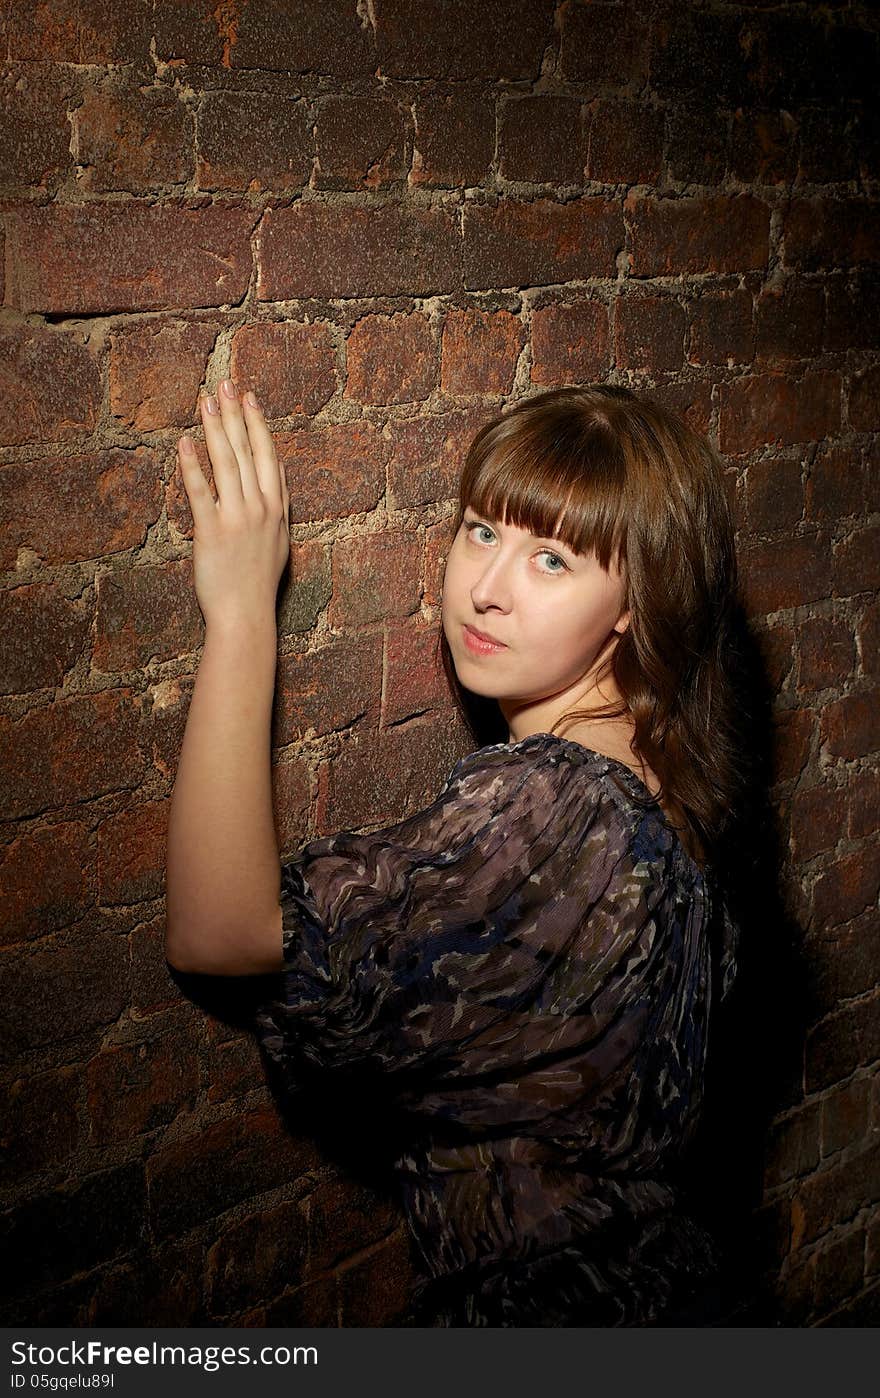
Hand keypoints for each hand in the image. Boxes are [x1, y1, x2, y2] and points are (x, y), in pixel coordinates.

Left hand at [177, 380, 289, 629]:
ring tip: (206, 401)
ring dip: (216, 428)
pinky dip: (192, 465)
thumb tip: (278, 472)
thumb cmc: (259, 581)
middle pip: (247, 451)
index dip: (258, 424)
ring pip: (226, 463)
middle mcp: (259, 508)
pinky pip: (200, 492)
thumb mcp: (280, 539)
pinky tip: (185, 442)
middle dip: (235, 414)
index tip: (249, 398)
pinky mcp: (212, 532)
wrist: (246, 615)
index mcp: (276, 508)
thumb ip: (279, 503)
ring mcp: (236, 518)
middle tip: (226, 384)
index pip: (268, 456)